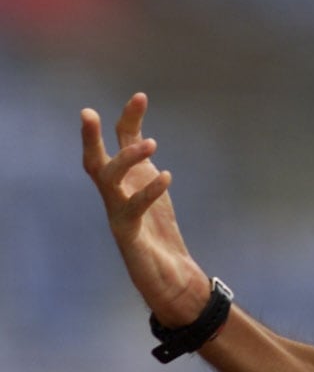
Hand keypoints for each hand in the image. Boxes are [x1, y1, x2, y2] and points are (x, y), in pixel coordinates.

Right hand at [81, 92, 210, 324]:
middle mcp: (114, 196)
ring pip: (109, 182)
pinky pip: (133, 209)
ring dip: (127, 161)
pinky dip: (148, 191)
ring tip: (152, 145)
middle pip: (94, 162)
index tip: (141, 96)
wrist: (168, 276)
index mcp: (122, 181)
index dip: (127, 119)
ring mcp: (118, 215)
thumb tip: (140, 133)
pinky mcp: (128, 235)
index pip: (117, 144)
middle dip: (90, 138)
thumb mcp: (152, 187)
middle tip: (87, 113)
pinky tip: (166, 177)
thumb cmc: (156, 231)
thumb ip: (141, 162)